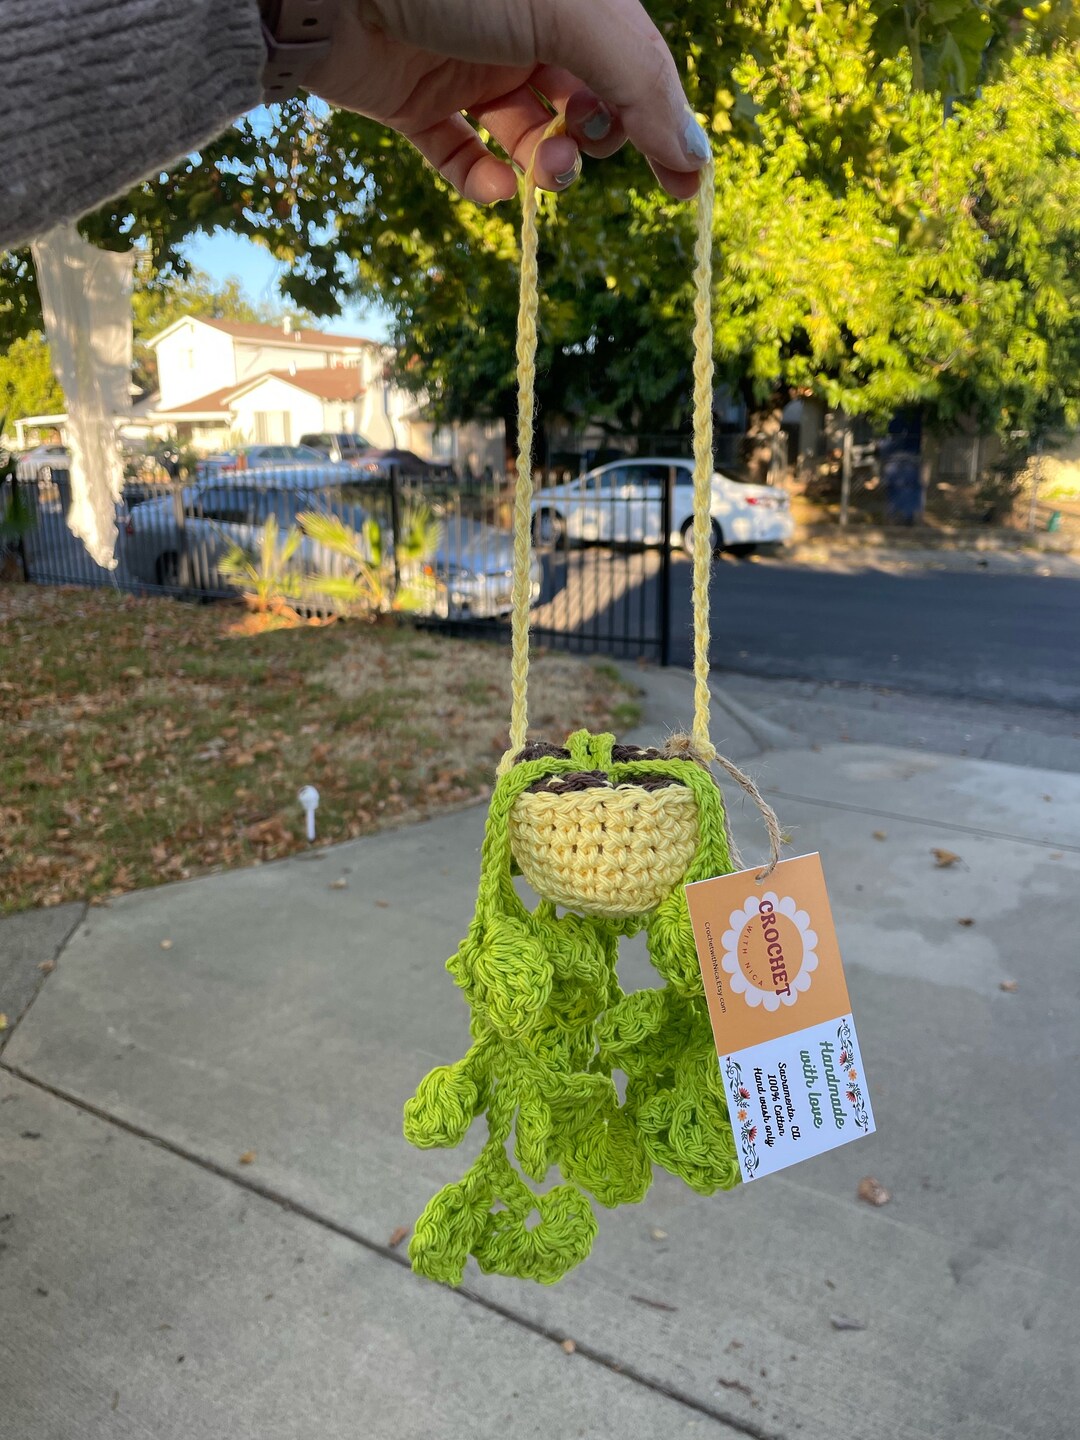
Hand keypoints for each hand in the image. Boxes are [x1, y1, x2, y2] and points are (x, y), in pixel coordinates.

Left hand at [306, 0, 710, 201]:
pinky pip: (462, 158)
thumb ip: (641, 82)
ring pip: (527, 137)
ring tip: (539, 172)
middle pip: (584, 104)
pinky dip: (481, 182)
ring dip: (544, 166)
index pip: (634, 66)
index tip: (685, 185)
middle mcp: (522, 25)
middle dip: (594, 140)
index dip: (661, 122)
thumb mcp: (572, 14)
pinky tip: (490, 185)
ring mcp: (467, 65)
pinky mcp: (414, 102)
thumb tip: (697, 159)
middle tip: (578, 151)